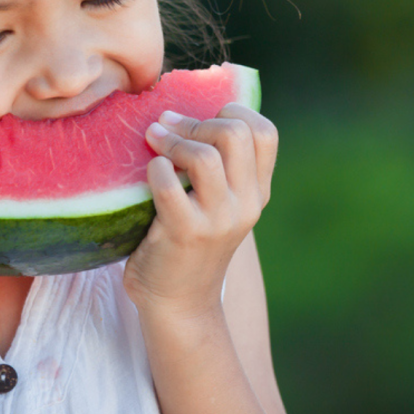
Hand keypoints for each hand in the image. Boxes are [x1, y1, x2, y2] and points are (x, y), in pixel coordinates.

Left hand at [123, 103, 277, 319]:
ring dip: (172, 140)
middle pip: (235, 133)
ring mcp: (218, 220)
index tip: (202, 118)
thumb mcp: (218, 204)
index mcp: (257, 191)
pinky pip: (167, 183)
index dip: (233, 112)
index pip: (265, 132)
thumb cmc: (188, 243)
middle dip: (196, 121)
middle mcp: (246, 204)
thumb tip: (183, 109)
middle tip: (169, 127)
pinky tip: (148, 173)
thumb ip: (218, 166)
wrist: (179, 304)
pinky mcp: (185, 233)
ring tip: (153, 141)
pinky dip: (154, 168)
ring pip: (205, 156)